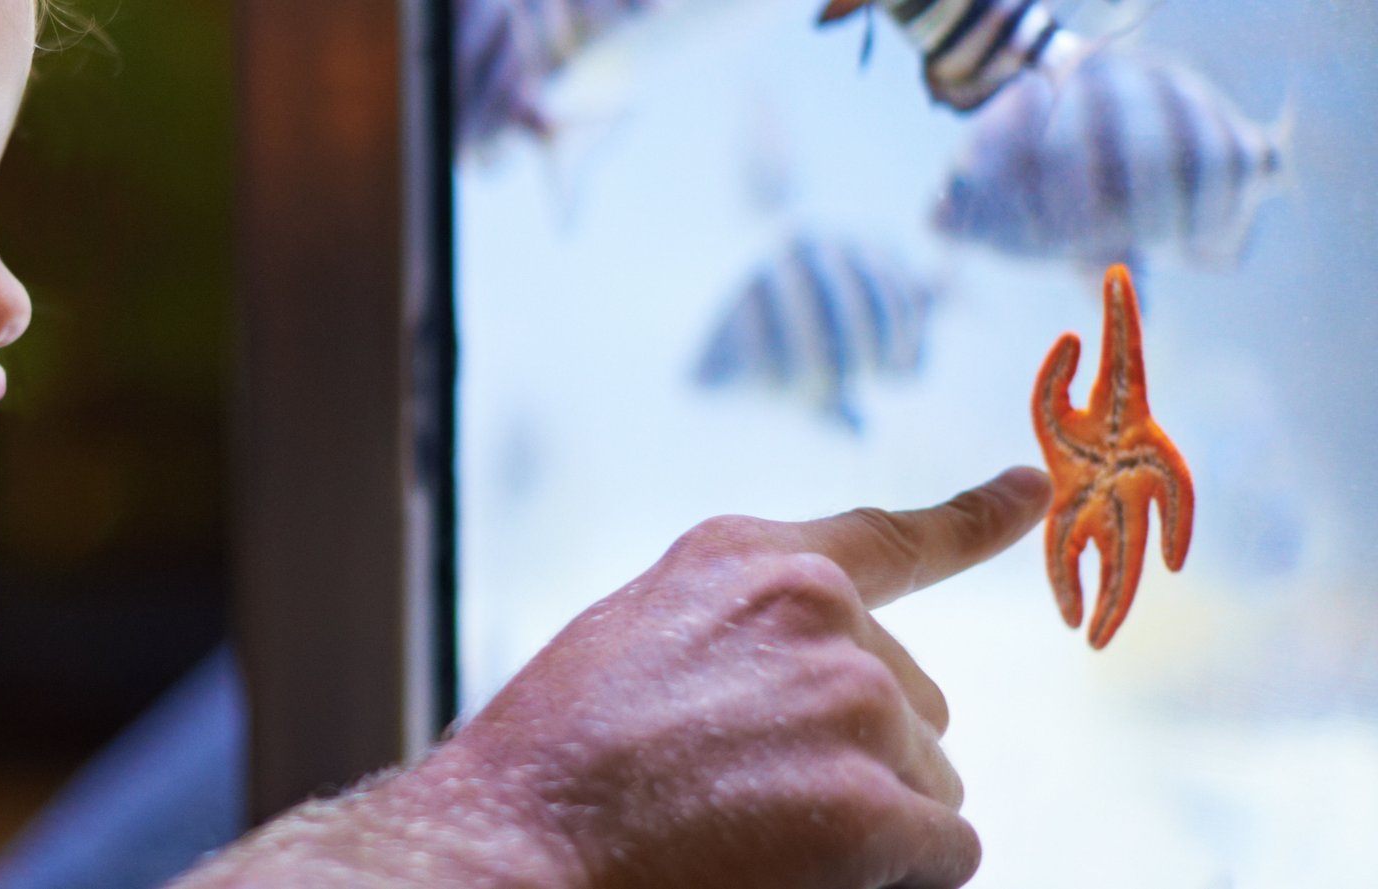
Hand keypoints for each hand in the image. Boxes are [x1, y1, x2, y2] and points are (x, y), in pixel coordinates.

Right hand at [434, 465, 1051, 887]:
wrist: (515, 846)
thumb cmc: (556, 763)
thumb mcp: (639, 639)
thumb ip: (744, 634)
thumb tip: (844, 685)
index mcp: (749, 560)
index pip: (892, 537)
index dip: (974, 517)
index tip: (1032, 490)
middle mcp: (817, 611)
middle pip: (911, 703)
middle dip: (858, 753)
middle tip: (742, 790)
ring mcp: (852, 701)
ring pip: (927, 783)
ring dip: (867, 819)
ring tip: (746, 830)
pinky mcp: (876, 802)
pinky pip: (943, 854)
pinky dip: (892, 877)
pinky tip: (798, 868)